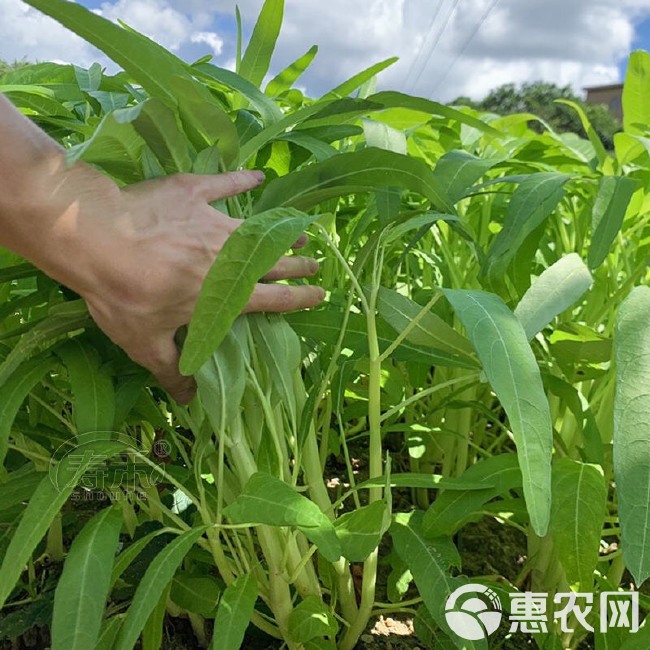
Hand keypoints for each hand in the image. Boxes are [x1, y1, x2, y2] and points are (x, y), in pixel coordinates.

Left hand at [75, 170, 323, 403]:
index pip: (274, 299)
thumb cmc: (124, 294)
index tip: (319, 294)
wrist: (96, 238)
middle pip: (274, 262)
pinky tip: (259, 176)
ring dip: (281, 231)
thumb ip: (171, 369)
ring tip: (300, 232)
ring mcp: (213, 221)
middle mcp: (230, 257)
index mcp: (225, 293)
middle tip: (315, 262)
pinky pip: (224, 184)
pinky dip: (242, 180)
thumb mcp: (145, 342)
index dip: (299, 298)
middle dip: (298, 264)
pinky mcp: (193, 193)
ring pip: (258, 228)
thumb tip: (190, 400)